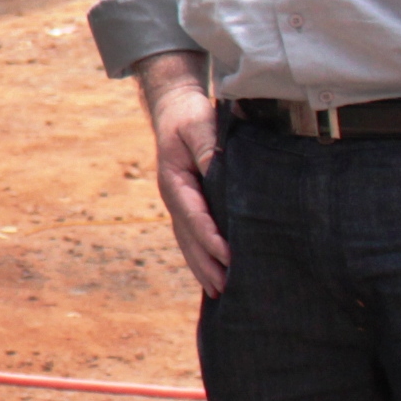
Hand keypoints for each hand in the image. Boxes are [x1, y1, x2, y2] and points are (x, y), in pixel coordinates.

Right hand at [134, 52, 228, 292]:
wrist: (174, 109)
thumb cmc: (190, 116)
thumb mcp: (200, 126)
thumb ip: (210, 150)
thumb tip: (221, 174)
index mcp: (174, 181)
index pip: (193, 215)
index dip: (210, 238)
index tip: (228, 257)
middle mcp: (173, 197)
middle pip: (188, 237)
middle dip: (205, 263)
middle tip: (224, 288)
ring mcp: (177, 202)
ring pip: (187, 240)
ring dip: (201, 266)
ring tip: (218, 291)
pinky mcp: (186, 203)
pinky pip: (191, 235)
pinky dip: (200, 255)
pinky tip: (212, 272)